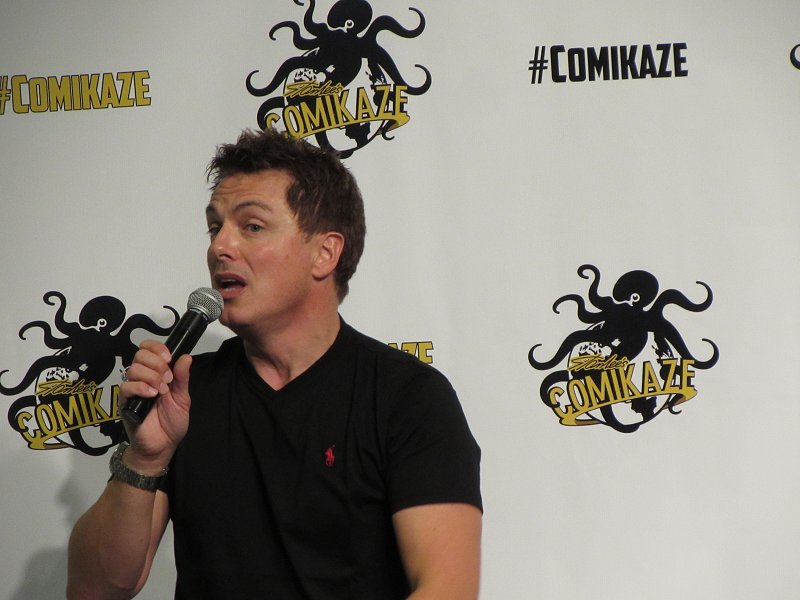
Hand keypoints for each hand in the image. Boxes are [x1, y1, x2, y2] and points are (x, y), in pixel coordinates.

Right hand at [119, 339, 191, 470]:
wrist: (163, 446)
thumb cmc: (171, 422)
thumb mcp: (182, 398)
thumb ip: (183, 378)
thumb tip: (186, 357)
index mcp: (156, 373)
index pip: (148, 348)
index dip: (157, 348)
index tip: (169, 358)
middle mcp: (142, 378)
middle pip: (140, 354)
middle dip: (157, 362)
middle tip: (168, 379)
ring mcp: (132, 390)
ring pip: (133, 369)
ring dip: (151, 376)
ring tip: (162, 390)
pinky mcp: (125, 403)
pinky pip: (126, 387)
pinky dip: (140, 387)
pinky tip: (152, 394)